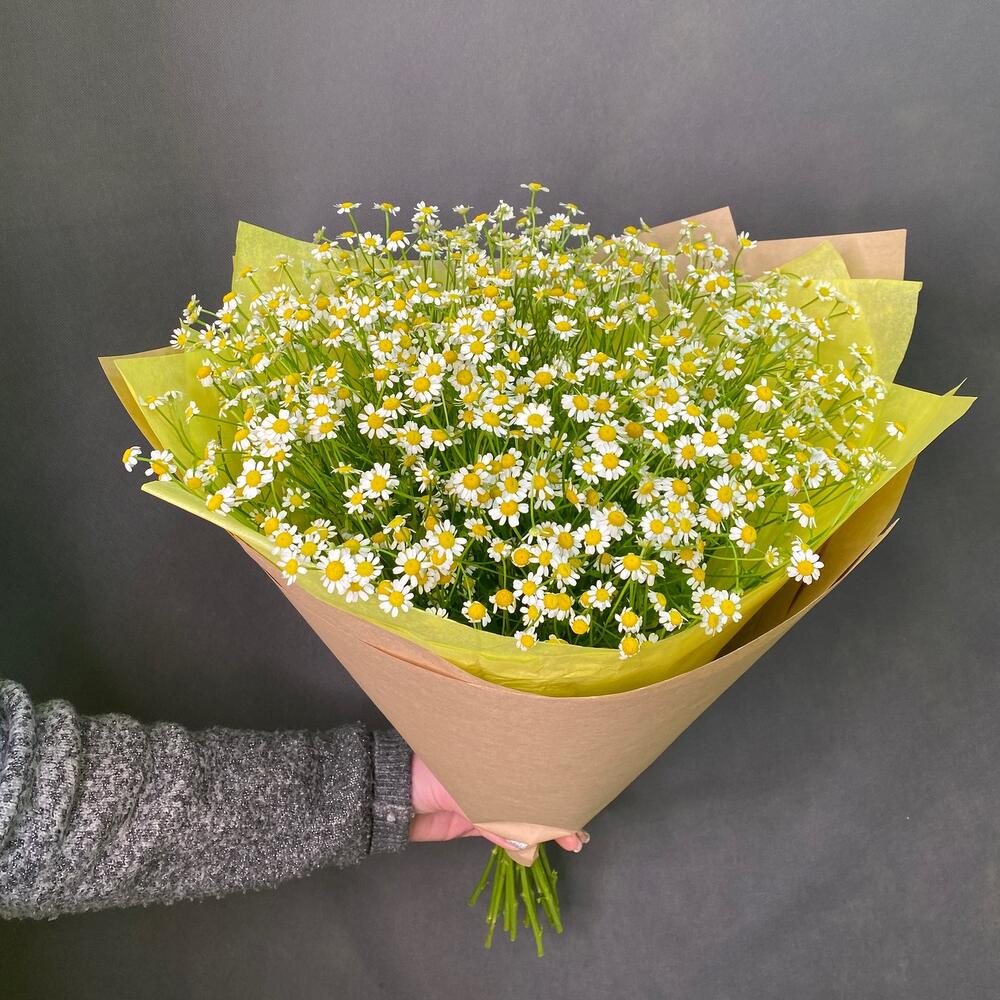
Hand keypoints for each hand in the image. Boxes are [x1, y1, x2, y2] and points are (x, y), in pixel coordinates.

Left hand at [409, 755, 586, 852]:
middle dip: (556, 811)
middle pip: (531, 794)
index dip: (556, 784)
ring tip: (570, 841)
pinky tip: (537, 850)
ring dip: (543, 830)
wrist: (393, 796)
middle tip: (579, 831)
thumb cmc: (429, 773)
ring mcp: (484, 800)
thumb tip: (527, 842)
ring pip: (521, 816)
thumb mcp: (467, 788)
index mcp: (493, 755)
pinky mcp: (473, 821)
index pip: (532, 768)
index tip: (580, 797)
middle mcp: (492, 776)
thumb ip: (495, 817)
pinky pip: (502, 833)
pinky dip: (520, 843)